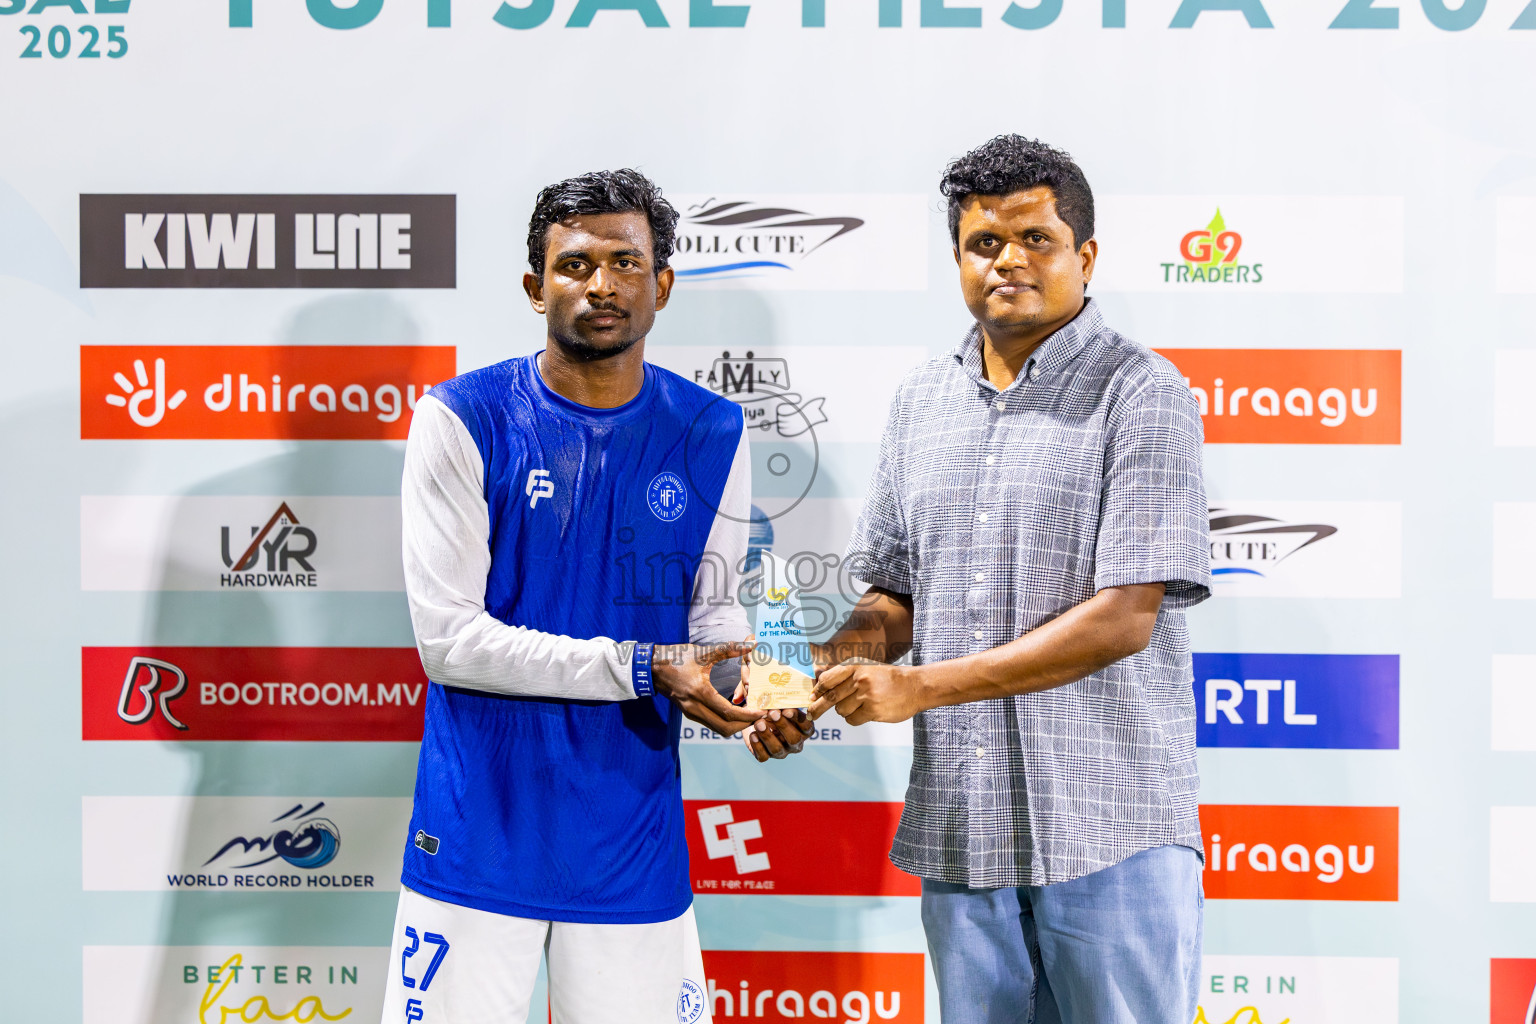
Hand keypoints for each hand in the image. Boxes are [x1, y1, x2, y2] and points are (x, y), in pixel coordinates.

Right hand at [653, 641, 763, 736]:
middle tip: (760, 716)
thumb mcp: (703, 652)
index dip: (748, 715)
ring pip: (718, 729)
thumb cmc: (676, 658)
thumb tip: (750, 644)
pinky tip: (735, 711)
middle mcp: (695, 707)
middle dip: (745, 725)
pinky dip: (726, 722)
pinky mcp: (689, 713)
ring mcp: (691, 712)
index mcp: (700, 692)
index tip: (762, 712)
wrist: (652, 668)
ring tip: (750, 714)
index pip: (729, 712)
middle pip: (726, 727)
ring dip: (736, 725)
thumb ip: (728, 649)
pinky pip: (711, 724)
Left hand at [741, 708, 813, 761]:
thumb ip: (782, 702)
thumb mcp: (779, 703)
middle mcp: (795, 743)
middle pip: (794, 739)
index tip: (786, 710)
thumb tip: (778, 700)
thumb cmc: (772, 708)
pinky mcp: (766, 756)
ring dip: (767, 735)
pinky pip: (763, 756)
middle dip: (783, 726)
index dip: (797, 719)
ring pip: (777, 749)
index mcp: (804, 729)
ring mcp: (782, 751)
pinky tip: (753, 735)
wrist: (755, 716)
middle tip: (772, 714)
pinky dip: (757, 745)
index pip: (806, 726)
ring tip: (758, 723)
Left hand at [809, 661, 926, 725]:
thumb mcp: (868, 669)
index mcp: (855, 667)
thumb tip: (820, 689)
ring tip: (860, 706)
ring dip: (846, 712)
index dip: (817, 689)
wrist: (916, 686)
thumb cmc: (889, 679)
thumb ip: (847, 677)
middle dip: (817, 707)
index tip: (811, 697)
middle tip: (811, 714)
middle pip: (830, 697)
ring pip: (841, 710)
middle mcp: (859, 680)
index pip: (828, 678)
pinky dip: (855, 719)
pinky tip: (866, 713)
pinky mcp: (873, 710)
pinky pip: (853, 720)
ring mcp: (866, 695)